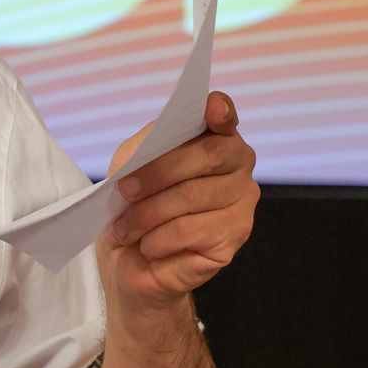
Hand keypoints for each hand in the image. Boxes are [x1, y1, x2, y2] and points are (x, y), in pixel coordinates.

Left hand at [97, 92, 258, 320]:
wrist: (129, 259)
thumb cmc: (134, 205)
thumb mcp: (127, 169)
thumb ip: (140, 151)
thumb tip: (144, 154)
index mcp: (212, 136)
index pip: (224, 115)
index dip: (220, 110)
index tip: (212, 107)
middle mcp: (238, 164)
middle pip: (207, 155)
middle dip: (157, 172)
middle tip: (124, 190)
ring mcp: (243, 200)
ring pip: (192, 196)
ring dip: (147, 214)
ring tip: (125, 227)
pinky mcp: (235, 236)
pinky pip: (190, 231)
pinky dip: (158, 240)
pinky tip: (148, 246)